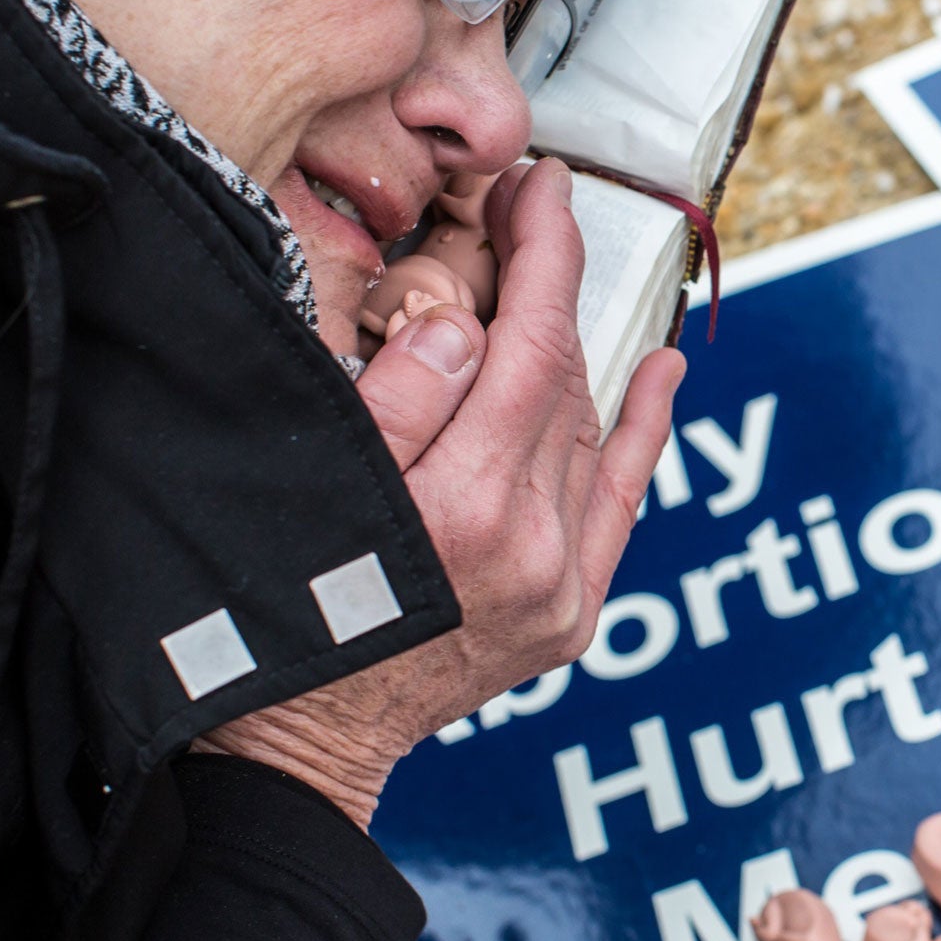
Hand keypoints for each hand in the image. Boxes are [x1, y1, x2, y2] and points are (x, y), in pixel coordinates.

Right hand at [196, 159, 684, 827]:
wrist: (295, 752)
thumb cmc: (280, 616)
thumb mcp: (311, 489)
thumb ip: (398, 399)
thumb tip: (468, 320)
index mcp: (466, 507)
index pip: (529, 343)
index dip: (543, 253)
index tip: (540, 189)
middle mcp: (532, 547)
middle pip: (563, 380)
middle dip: (554, 287)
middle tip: (532, 216)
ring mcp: (561, 588)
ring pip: (589, 430)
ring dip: (575, 352)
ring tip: (557, 282)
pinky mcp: (570, 617)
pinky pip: (622, 501)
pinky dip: (643, 433)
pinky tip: (661, 374)